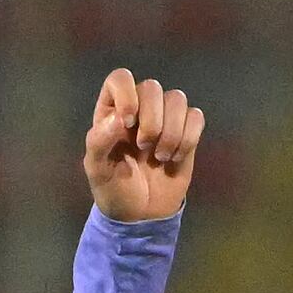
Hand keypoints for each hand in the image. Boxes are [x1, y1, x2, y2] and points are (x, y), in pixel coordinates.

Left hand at [80, 68, 205, 223]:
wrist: (141, 214)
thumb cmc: (113, 188)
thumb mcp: (97, 168)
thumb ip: (99, 141)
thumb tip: (119, 119)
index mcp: (112, 109)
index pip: (121, 78)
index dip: (128, 95)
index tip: (128, 124)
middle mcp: (139, 107)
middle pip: (152, 87)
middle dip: (152, 121)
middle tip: (144, 148)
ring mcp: (164, 118)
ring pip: (177, 99)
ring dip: (172, 131)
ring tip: (160, 156)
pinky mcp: (186, 132)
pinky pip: (196, 117)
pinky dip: (189, 138)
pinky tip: (176, 157)